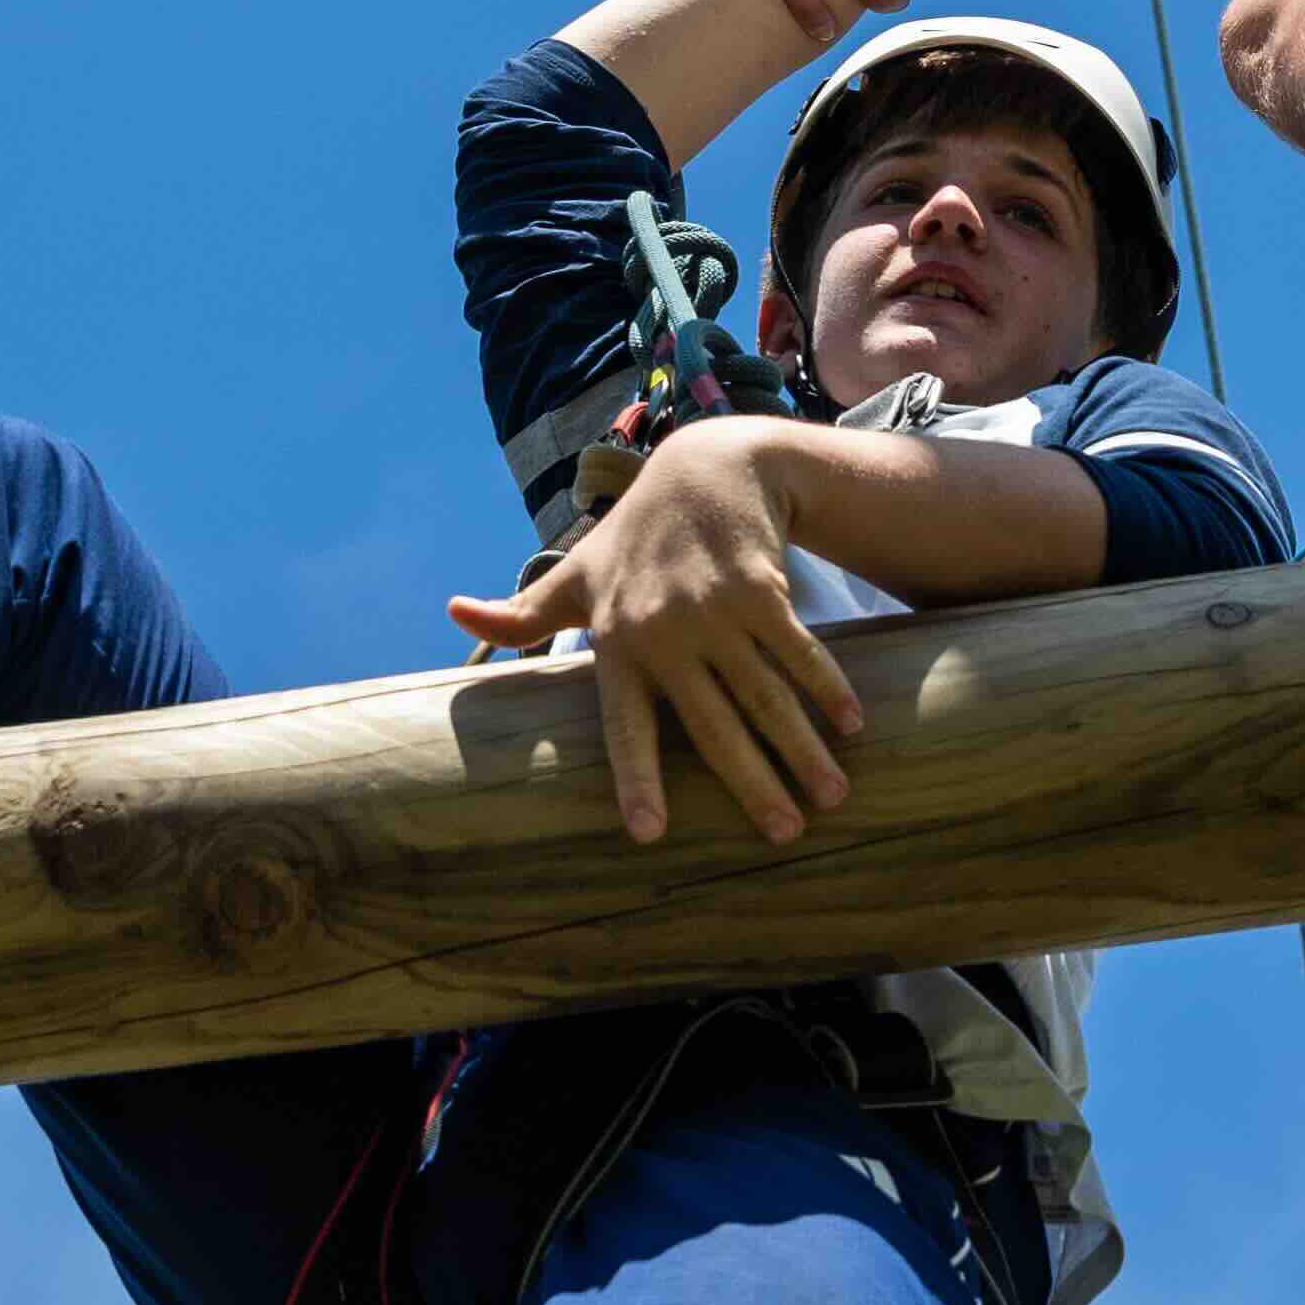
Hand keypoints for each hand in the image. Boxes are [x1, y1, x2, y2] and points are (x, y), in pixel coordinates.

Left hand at [448, 427, 863, 850]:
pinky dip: (827, 687)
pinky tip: (851, 725)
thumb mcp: (575, 575)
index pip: (625, 726)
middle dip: (754, 785)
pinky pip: (798, 651)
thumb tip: (453, 613)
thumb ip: (521, 614)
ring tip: (832, 796)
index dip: (636, 779)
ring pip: (765, 696)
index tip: (649, 835)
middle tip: (785, 836)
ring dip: (803, 749)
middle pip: (714, 726)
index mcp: (617, 645)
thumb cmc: (633, 537)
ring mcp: (715, 612)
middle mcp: (665, 635)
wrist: (701, 469)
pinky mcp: (761, 590)